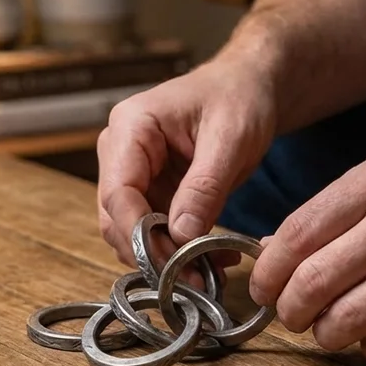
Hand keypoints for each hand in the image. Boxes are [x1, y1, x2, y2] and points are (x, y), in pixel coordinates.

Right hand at [97, 59, 277, 268]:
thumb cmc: (239, 98)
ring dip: (165, 257)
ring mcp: (132, 173)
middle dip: (152, 252)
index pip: (118, 192)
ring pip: (131, 231)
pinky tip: (210, 260)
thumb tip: (181, 235)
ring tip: (208, 273)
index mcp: (131, 127)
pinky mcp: (149, 191)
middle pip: (117, 217)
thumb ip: (205, 187)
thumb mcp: (230, 139)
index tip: (171, 264)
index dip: (139, 234)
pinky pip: (153, 230)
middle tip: (193, 279)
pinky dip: (177, 250)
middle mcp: (120, 151)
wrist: (249, 87)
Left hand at [250, 135, 365, 363]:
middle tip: (293, 317)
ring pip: (350, 320)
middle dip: (290, 312)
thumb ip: (336, 207)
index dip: (268, 273)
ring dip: (328, 336)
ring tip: (331, 331)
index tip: (263, 289)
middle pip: (313, 283)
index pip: (295, 235)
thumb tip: (271, 247)